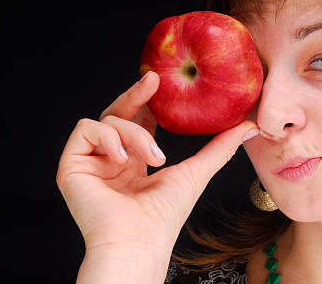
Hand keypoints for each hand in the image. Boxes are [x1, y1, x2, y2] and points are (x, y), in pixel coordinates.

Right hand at [56, 71, 258, 257]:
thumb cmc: (165, 215)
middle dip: (136, 94)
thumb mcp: (197, 171)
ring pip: (108, 119)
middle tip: (153, 81)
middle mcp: (110, 160)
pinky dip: (108, 138)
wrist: (139, 241)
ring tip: (152, 158)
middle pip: (118, 113)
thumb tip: (250, 126)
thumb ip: (220, 147)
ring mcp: (90, 162)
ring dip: (134, 133)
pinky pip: (86, 129)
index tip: (162, 83)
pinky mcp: (71, 165)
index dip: (148, 102)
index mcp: (135, 162)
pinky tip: (123, 160)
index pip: (138, 121)